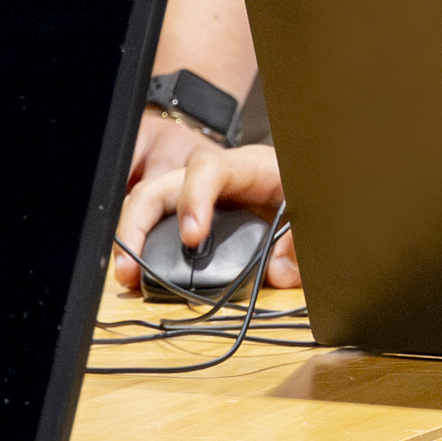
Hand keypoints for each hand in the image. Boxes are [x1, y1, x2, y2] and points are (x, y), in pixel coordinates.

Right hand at [110, 126, 298, 293]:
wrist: (310, 181)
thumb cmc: (306, 187)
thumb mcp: (315, 207)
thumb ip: (302, 239)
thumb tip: (278, 273)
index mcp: (248, 166)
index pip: (209, 169)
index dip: (194, 199)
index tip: (192, 238)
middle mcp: (216, 177)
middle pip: (164, 185)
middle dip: (140, 222)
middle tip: (131, 265)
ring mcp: (201, 195)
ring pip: (153, 203)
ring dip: (134, 236)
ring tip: (126, 274)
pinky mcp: (195, 215)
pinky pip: (161, 224)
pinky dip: (144, 245)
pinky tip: (137, 270)